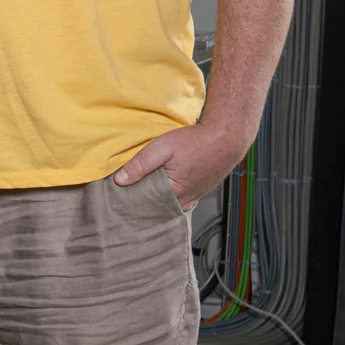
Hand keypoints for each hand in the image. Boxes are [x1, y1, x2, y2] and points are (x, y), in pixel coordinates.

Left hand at [113, 121, 246, 210]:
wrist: (226, 137)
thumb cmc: (196, 141)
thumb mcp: (162, 147)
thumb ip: (140, 164)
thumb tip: (120, 180)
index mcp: (174, 193)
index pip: (145, 205)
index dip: (130, 199)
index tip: (118, 195)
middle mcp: (185, 200)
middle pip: (156, 207)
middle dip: (141, 201)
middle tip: (126, 192)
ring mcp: (194, 198)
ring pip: (168, 204)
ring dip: (155, 198)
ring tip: (142, 188)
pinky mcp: (199, 193)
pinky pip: (179, 200)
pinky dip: (168, 196)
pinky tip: (161, 187)